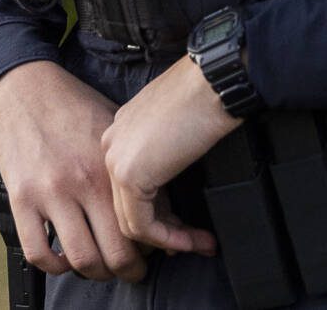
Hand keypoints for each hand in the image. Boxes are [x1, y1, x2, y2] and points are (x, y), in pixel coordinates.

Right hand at [0, 59, 148, 282]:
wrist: (29, 89)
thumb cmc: (76, 107)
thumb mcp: (117, 131)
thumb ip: (139, 170)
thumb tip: (166, 212)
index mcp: (109, 167)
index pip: (140, 227)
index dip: (154, 247)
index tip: (155, 249)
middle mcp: (80, 183)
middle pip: (114, 252)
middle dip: (130, 269)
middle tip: (134, 269)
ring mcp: (48, 194)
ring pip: (80, 259)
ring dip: (97, 272)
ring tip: (103, 267)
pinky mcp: (21, 199)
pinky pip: (38, 252)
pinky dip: (55, 265)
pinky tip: (64, 258)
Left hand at [100, 55, 236, 255]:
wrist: (214, 82)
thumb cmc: (206, 93)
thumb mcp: (176, 126)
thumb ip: (165, 153)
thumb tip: (174, 184)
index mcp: (122, 130)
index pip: (130, 185)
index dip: (159, 211)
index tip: (184, 225)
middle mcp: (112, 144)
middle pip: (127, 205)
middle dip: (164, 230)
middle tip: (193, 241)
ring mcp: (117, 159)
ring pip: (131, 220)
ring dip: (168, 239)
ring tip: (199, 244)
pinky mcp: (130, 175)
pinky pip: (141, 224)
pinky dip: (167, 238)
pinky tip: (191, 240)